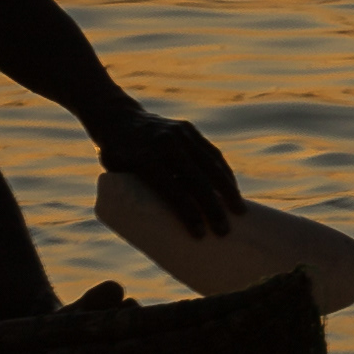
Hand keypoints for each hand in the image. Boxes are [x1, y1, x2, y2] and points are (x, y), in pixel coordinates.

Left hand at [97, 105, 241, 238]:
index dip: (187, 213)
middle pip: (196, 179)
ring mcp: (179, 134)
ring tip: (238, 212)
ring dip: (227, 189)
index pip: (171, 189)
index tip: (199, 235)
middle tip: (223, 232)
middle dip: (213, 207)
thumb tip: (156, 230)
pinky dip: (224, 172)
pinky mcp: (189, 130)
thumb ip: (135, 199)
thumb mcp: (116, 176)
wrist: (117, 118)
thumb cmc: (115, 159)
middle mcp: (164, 144)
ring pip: (210, 164)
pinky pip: (211, 153)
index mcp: (143, 159)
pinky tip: (232, 189)